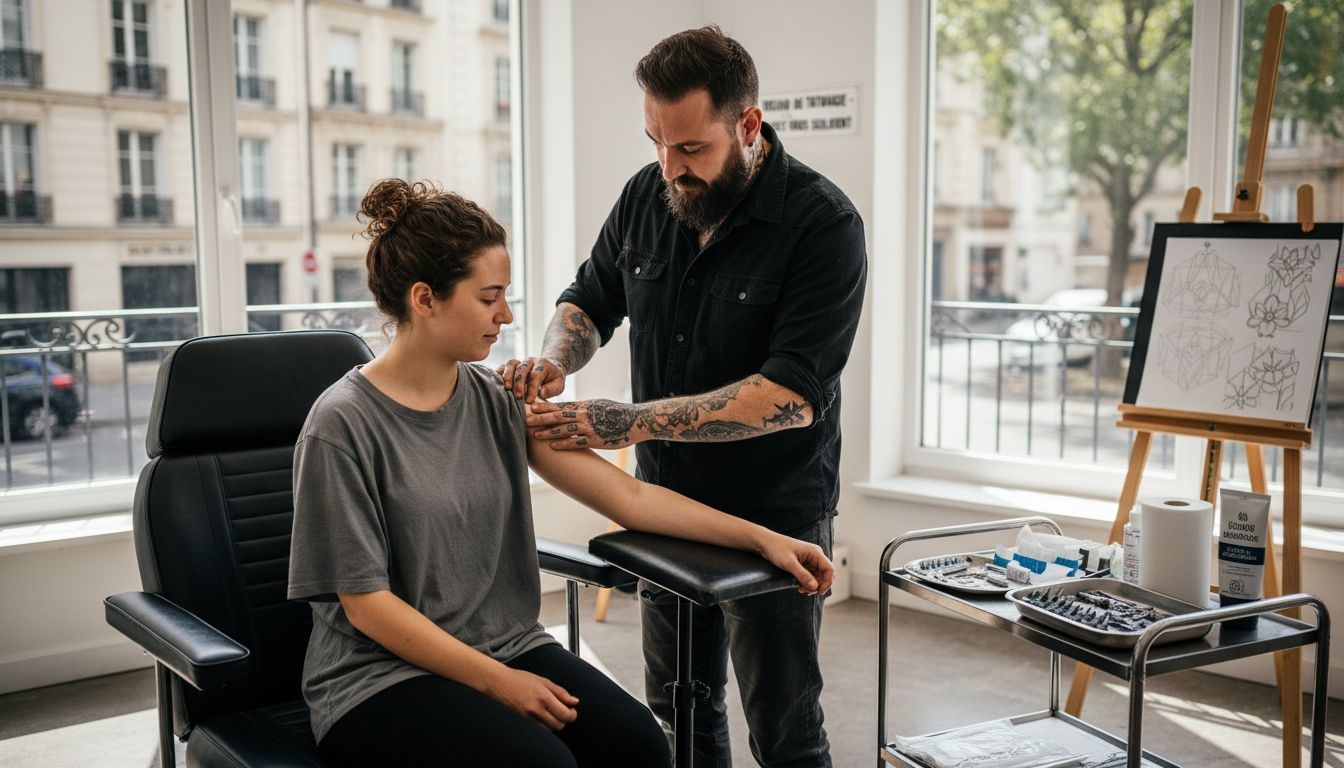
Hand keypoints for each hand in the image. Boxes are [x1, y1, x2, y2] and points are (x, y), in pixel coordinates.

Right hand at [485, 667, 578, 730]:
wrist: (500, 683)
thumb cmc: (521, 679)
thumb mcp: (544, 681)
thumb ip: (561, 692)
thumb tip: (575, 701)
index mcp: (543, 697)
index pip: (565, 714)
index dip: (572, 714)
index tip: (573, 709)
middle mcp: (537, 710)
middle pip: (559, 725)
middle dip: (565, 719)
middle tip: (566, 710)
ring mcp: (529, 717)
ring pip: (550, 729)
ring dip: (556, 722)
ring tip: (554, 711)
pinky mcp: (525, 721)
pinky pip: (541, 728)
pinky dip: (547, 724)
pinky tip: (545, 714)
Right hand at [497, 357, 564, 402]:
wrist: (549, 369)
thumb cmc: (553, 380)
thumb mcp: (559, 385)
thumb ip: (552, 389)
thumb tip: (541, 393)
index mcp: (543, 365)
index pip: (536, 375)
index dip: (532, 388)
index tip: (530, 401)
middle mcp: (530, 361)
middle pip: (522, 369)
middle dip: (519, 383)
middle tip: (518, 397)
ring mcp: (519, 362)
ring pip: (511, 364)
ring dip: (507, 377)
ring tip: (506, 389)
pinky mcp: (511, 366)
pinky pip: (502, 366)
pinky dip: (498, 373)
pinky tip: (496, 384)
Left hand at [526, 399, 640, 449]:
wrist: (636, 420)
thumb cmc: (618, 412)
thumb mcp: (599, 405)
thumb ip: (585, 407)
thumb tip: (573, 408)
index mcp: (585, 405)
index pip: (561, 404)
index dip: (545, 406)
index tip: (531, 406)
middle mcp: (584, 415)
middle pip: (559, 415)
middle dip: (541, 418)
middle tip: (526, 420)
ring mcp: (589, 427)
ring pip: (564, 429)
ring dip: (548, 432)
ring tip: (535, 435)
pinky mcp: (595, 440)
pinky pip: (576, 442)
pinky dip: (563, 444)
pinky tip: (553, 446)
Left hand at [756, 532, 833, 595]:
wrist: (766, 543)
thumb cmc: (777, 549)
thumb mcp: (789, 563)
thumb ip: (803, 575)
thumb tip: (815, 587)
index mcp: (815, 553)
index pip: (829, 570)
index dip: (827, 583)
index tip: (819, 592)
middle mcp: (815, 556)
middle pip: (825, 575)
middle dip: (817, 586)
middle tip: (805, 592)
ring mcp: (810, 560)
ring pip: (817, 577)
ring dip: (811, 586)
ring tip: (800, 589)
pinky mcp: (804, 564)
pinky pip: (810, 576)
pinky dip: (807, 583)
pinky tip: (799, 586)